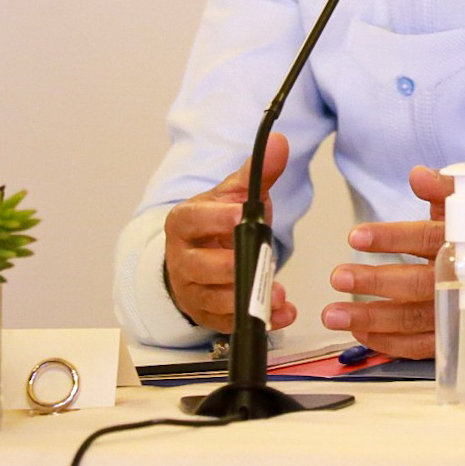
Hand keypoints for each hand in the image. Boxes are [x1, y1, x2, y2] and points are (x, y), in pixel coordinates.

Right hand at [162, 134, 296, 333]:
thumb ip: (256, 173)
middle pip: (201, 267)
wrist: (201, 252)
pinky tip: (282, 314)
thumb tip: (279, 143)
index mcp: (184, 223)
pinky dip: (259, 320)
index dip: (215, 218)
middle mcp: (182, 259)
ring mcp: (192, 290)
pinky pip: (229, 322)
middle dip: (233, 266)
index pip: (193, 220)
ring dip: (247, 299)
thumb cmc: (218, 221)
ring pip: (213, 299)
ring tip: (278, 295)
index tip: (240, 214)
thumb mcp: (234, 194)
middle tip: (263, 261)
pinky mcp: (206, 314)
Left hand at [322, 164, 464, 358]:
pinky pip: (418, 347)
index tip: (357, 236)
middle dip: (375, 282)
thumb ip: (443, 190)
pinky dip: (388, 343)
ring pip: (412, 320)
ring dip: (371, 319)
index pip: (425, 239)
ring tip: (334, 313)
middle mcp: (461, 282)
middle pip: (415, 284)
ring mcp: (457, 314)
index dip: (392, 237)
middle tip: (339, 277)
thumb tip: (417, 174)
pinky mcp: (453, 339)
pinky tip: (360, 334)